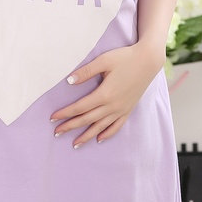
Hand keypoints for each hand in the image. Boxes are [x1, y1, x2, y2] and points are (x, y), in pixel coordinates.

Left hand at [49, 40, 164, 147]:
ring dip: (87, 136)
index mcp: (104, 94)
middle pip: (87, 119)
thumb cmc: (125, 57)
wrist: (149, 60)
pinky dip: (107, 133)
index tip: (52, 118)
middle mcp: (112, 105)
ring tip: (75, 144)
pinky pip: (117, 125)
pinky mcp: (128, 109)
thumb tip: (69, 81)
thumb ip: (86, 71)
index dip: (65, 113)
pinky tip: (99, 139)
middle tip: (56, 133)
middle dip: (70, 126)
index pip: (80, 107)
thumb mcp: (104, 60)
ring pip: (101, 126)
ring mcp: (121, 109)